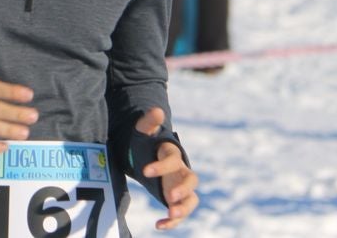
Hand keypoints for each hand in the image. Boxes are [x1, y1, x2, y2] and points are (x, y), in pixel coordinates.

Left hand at [135, 108, 199, 229]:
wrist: (150, 156)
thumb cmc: (148, 144)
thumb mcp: (144, 132)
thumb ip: (149, 122)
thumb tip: (156, 110)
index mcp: (173, 155)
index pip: (173, 160)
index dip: (161, 166)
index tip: (145, 171)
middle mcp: (181, 172)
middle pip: (192, 181)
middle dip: (183, 190)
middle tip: (169, 198)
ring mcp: (181, 188)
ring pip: (192, 199)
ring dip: (183, 208)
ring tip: (171, 214)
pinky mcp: (176, 201)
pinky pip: (180, 213)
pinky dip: (173, 221)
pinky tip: (158, 225)